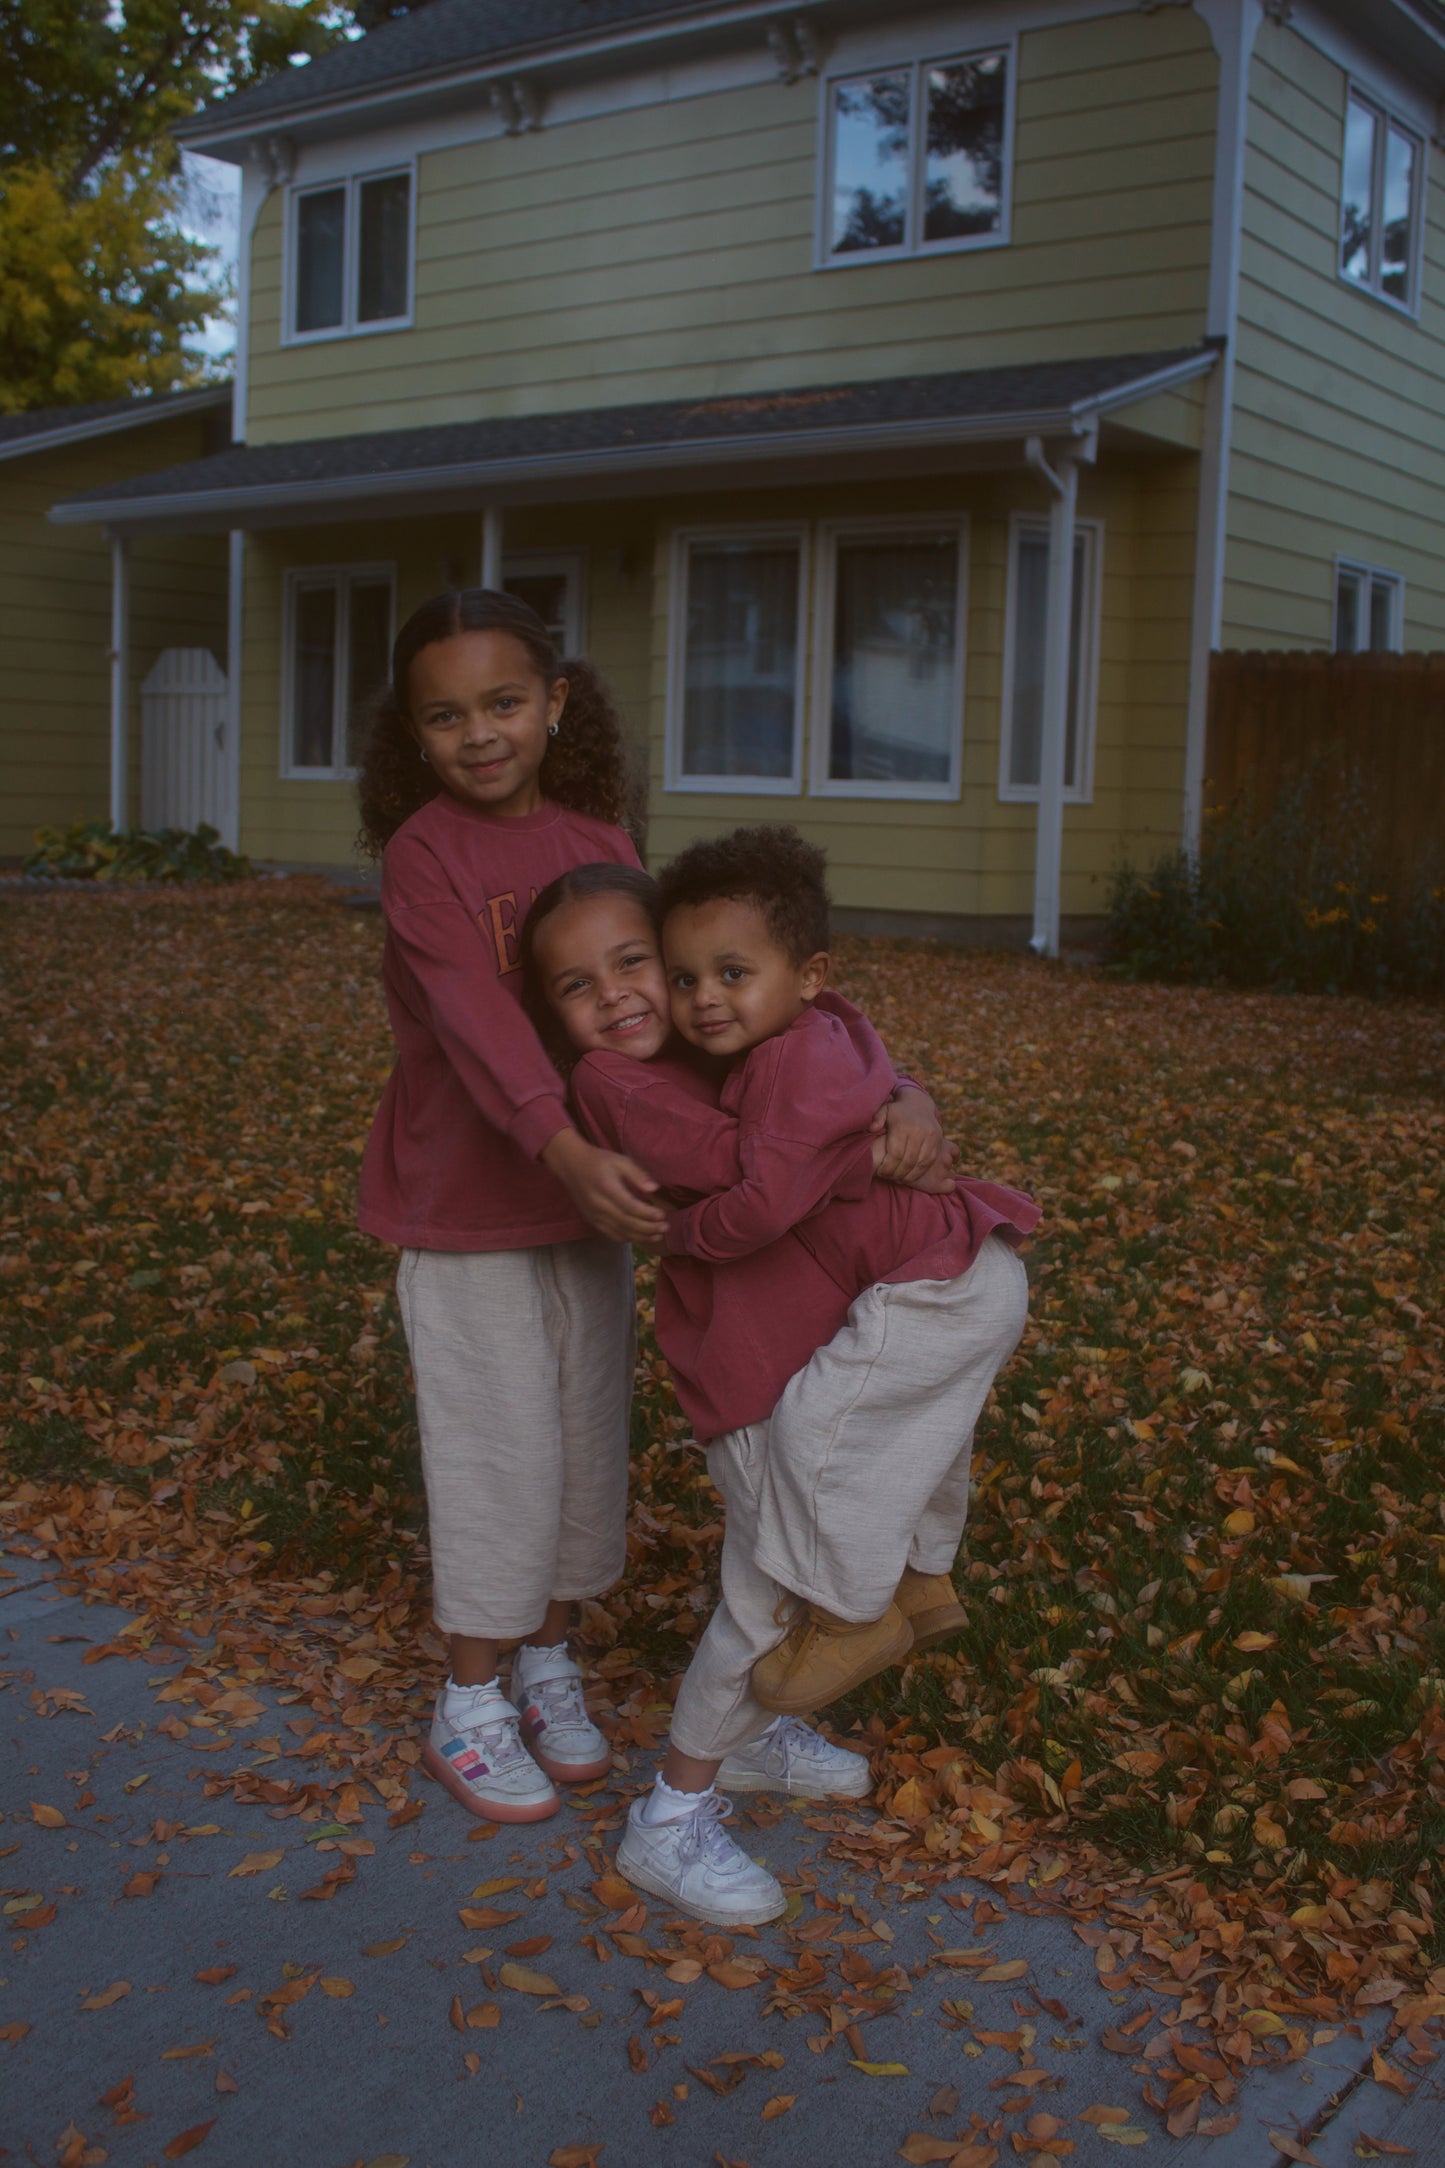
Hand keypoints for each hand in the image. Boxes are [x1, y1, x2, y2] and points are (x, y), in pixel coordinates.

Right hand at [540, 1128, 668, 1244]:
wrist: (571, 1166)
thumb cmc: (599, 1161)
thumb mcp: (620, 1161)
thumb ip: (638, 1174)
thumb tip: (654, 1189)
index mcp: (607, 1188)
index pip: (630, 1207)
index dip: (647, 1214)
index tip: (663, 1215)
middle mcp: (599, 1205)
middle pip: (626, 1223)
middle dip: (648, 1228)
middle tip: (665, 1228)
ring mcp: (594, 1215)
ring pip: (619, 1232)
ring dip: (640, 1237)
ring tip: (658, 1236)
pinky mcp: (592, 1220)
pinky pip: (611, 1234)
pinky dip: (627, 1238)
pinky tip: (640, 1236)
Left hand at [875, 1088, 956, 1191]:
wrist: (918, 1103)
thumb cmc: (896, 1112)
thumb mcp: (883, 1110)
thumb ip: (876, 1118)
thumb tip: (872, 1128)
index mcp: (902, 1125)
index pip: (896, 1153)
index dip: (888, 1167)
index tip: (881, 1173)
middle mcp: (918, 1130)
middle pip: (908, 1160)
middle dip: (897, 1173)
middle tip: (890, 1178)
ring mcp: (931, 1136)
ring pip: (920, 1163)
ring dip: (909, 1175)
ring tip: (899, 1179)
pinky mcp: (939, 1141)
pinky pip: (930, 1161)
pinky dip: (920, 1172)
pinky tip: (910, 1176)